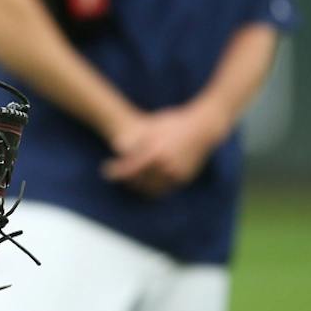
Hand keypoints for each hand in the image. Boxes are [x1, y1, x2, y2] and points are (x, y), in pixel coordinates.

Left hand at [103, 102, 225, 196]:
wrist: (204, 128)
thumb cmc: (174, 122)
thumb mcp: (152, 125)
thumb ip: (135, 138)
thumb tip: (116, 145)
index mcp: (156, 152)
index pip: (129, 169)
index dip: (115, 172)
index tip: (107, 169)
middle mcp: (166, 166)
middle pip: (138, 181)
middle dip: (126, 179)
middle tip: (118, 175)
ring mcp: (176, 173)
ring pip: (151, 188)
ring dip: (138, 186)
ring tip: (130, 179)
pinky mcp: (184, 178)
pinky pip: (164, 188)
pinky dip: (153, 187)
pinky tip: (146, 180)